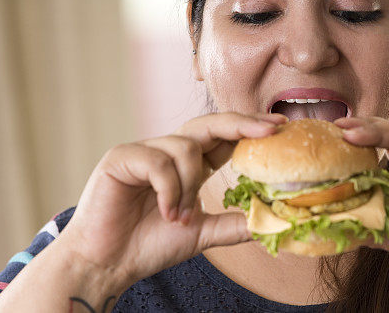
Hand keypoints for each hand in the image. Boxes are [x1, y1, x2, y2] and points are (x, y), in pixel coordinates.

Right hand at [56, 112, 287, 290]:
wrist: (107, 263)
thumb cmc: (148, 245)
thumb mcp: (202, 233)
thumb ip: (233, 224)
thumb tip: (271, 222)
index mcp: (188, 165)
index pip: (224, 137)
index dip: (251, 129)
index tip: (281, 128)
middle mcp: (167, 151)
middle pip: (210, 124)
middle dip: (242, 125)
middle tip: (270, 132)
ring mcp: (144, 151)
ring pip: (185, 147)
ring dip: (190, 185)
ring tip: (179, 217)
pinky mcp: (121, 157)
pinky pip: (158, 162)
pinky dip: (168, 189)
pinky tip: (165, 213)